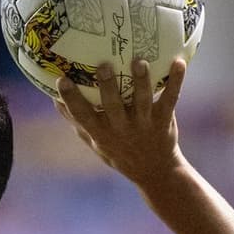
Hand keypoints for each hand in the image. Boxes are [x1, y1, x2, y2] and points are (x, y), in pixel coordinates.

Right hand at [56, 55, 187, 188]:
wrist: (154, 171)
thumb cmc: (120, 152)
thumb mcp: (95, 142)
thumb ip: (77, 122)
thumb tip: (54, 98)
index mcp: (102, 133)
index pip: (82, 116)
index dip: (71, 98)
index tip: (61, 79)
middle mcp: (121, 129)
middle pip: (113, 107)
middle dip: (108, 87)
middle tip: (103, 66)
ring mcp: (144, 125)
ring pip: (143, 101)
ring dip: (141, 81)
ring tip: (139, 62)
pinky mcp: (163, 120)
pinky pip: (170, 98)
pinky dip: (176, 81)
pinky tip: (179, 62)